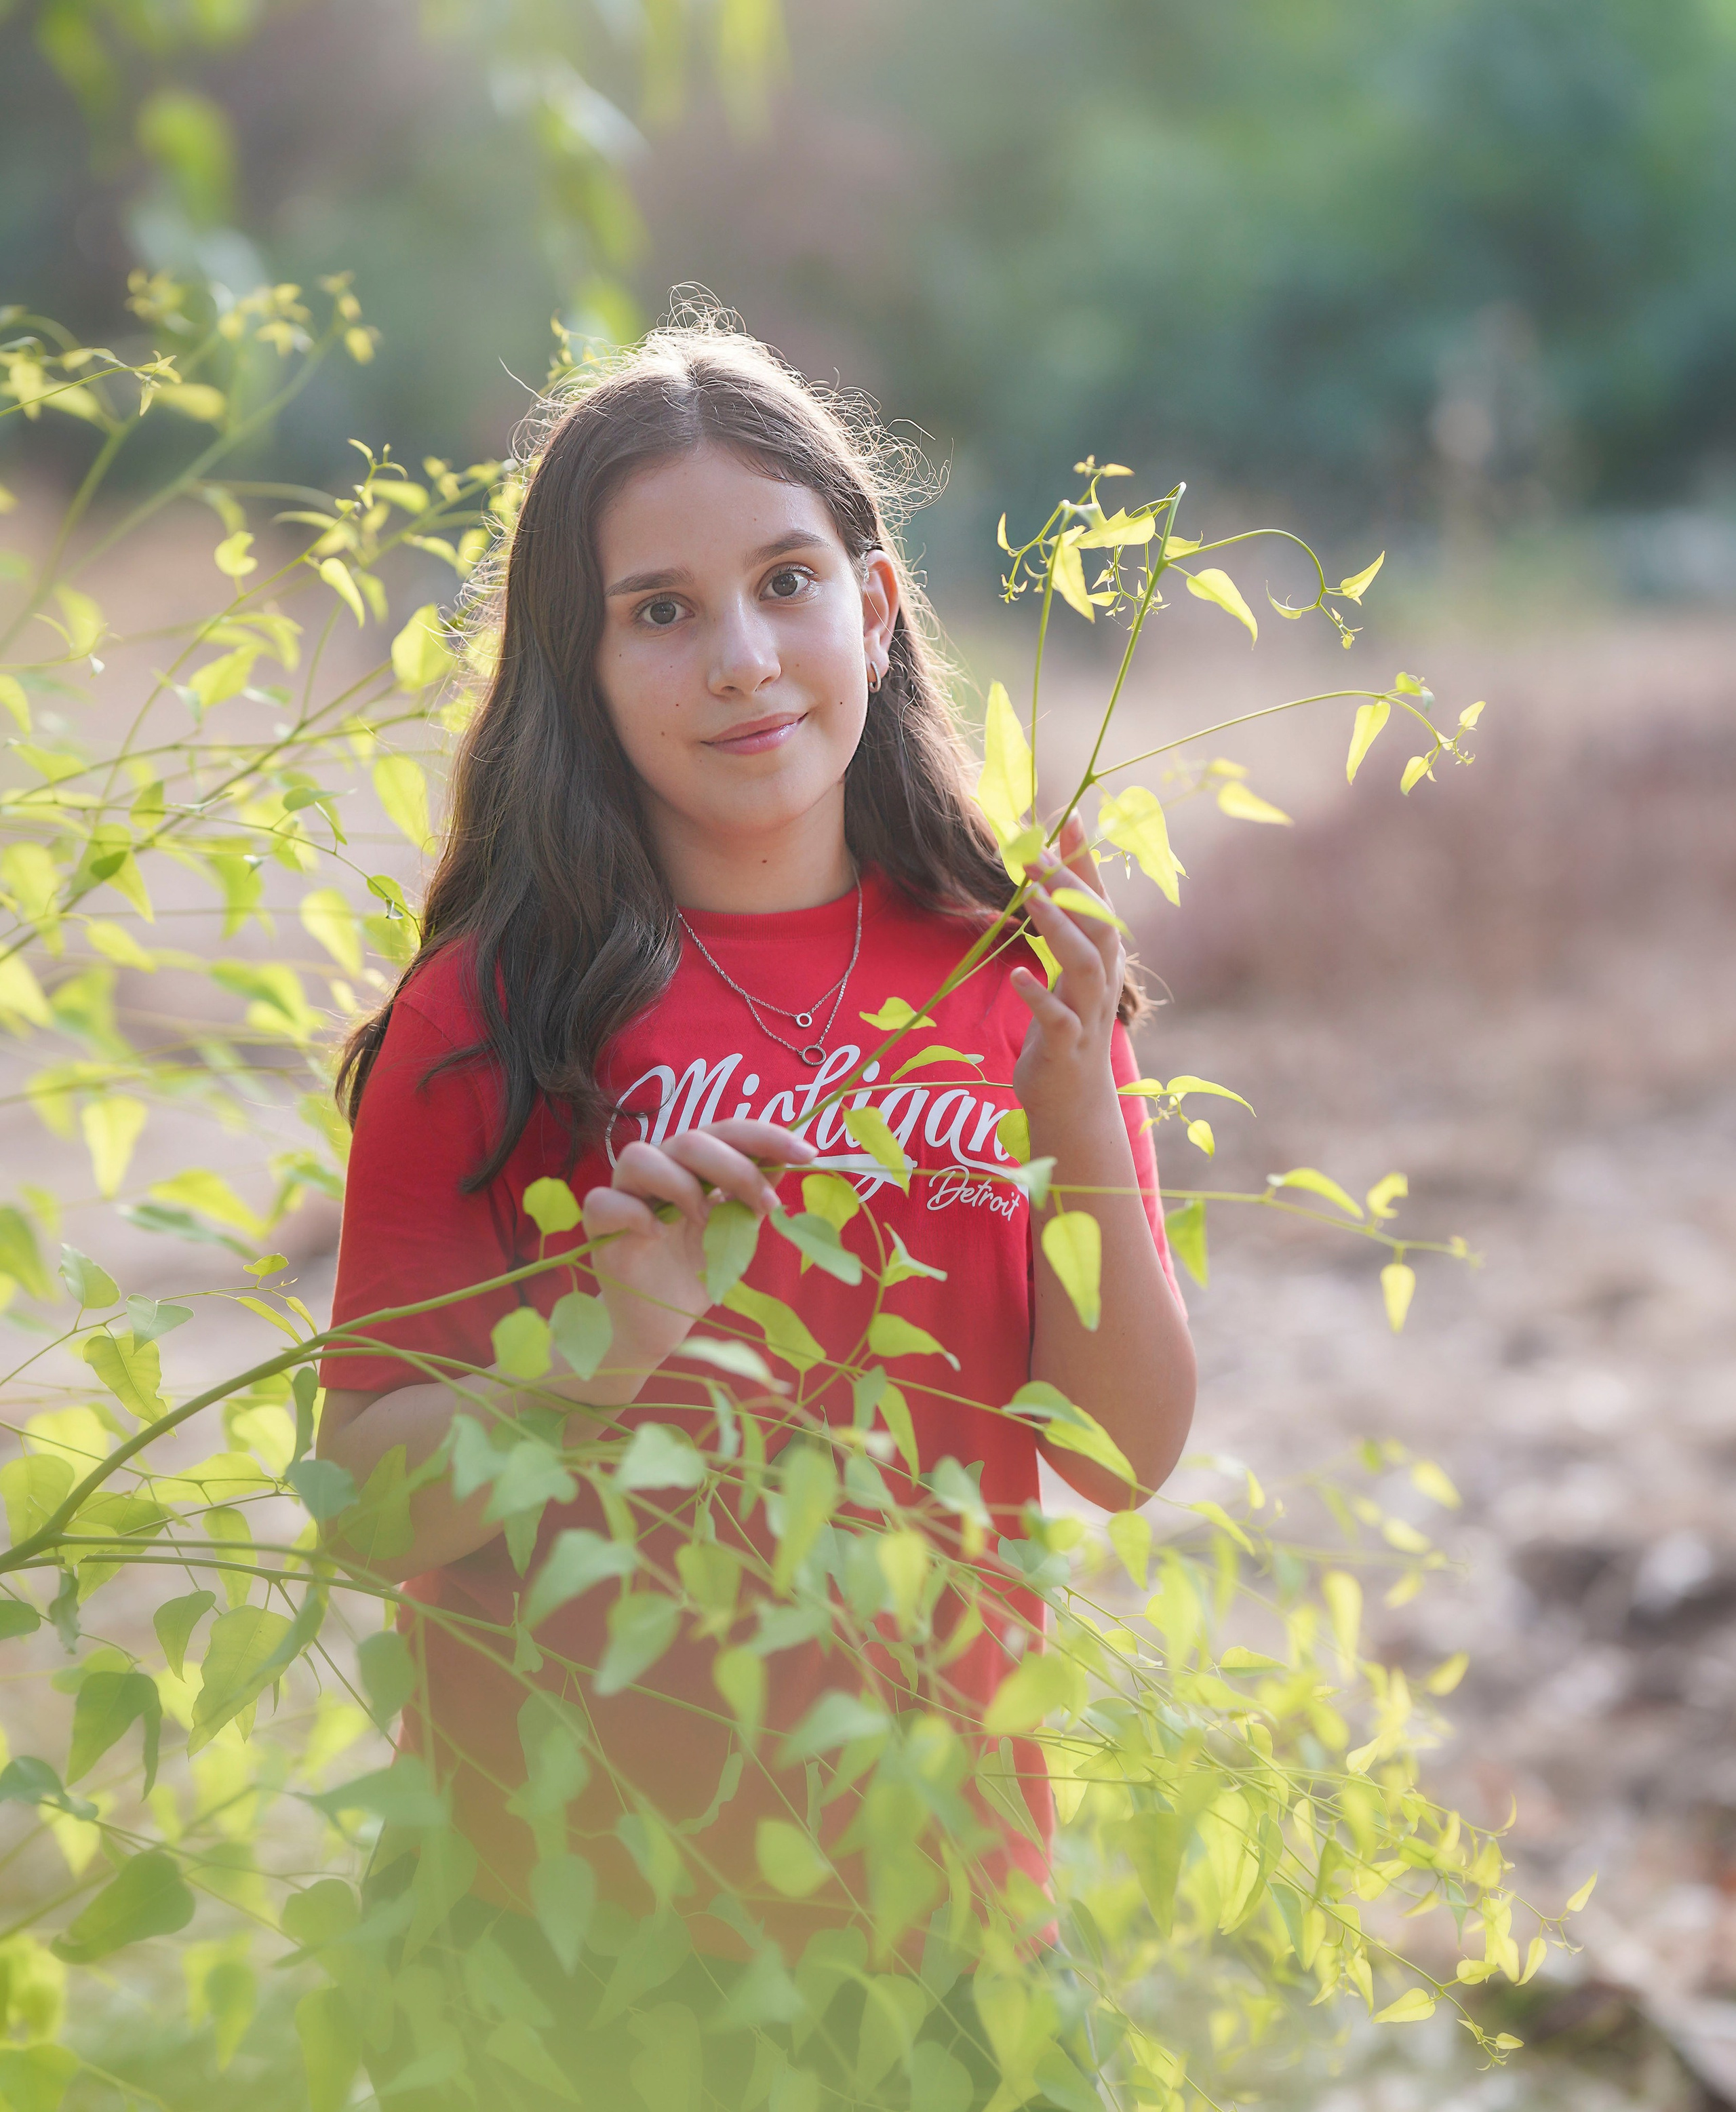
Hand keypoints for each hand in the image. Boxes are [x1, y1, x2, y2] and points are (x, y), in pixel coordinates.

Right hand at [582, 1119, 816, 1383]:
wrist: (660, 1322)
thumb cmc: (697, 1270)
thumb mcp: (737, 1231)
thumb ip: (754, 1194)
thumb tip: (789, 1158)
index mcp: (693, 1164)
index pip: (727, 1132)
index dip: (765, 1136)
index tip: (807, 1154)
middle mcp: (658, 1169)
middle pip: (690, 1139)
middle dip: (736, 1167)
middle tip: (766, 1204)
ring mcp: (625, 1195)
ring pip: (640, 1157)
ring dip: (682, 1186)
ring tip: (705, 1220)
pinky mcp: (600, 1227)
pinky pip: (604, 1203)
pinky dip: (635, 1215)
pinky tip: (658, 1236)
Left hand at [1011, 811, 1125, 1129]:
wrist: (1072, 1098)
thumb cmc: (1064, 1026)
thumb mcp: (1065, 972)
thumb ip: (1060, 926)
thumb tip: (1045, 873)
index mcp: (1104, 958)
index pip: (1098, 900)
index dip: (1085, 861)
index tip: (1071, 816)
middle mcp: (1103, 980)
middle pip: (1098, 924)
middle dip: (1072, 887)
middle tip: (1038, 852)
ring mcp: (1088, 1013)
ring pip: (1085, 965)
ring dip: (1060, 930)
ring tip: (1032, 899)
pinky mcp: (1067, 1046)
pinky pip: (1057, 1017)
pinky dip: (1038, 995)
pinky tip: (1018, 974)